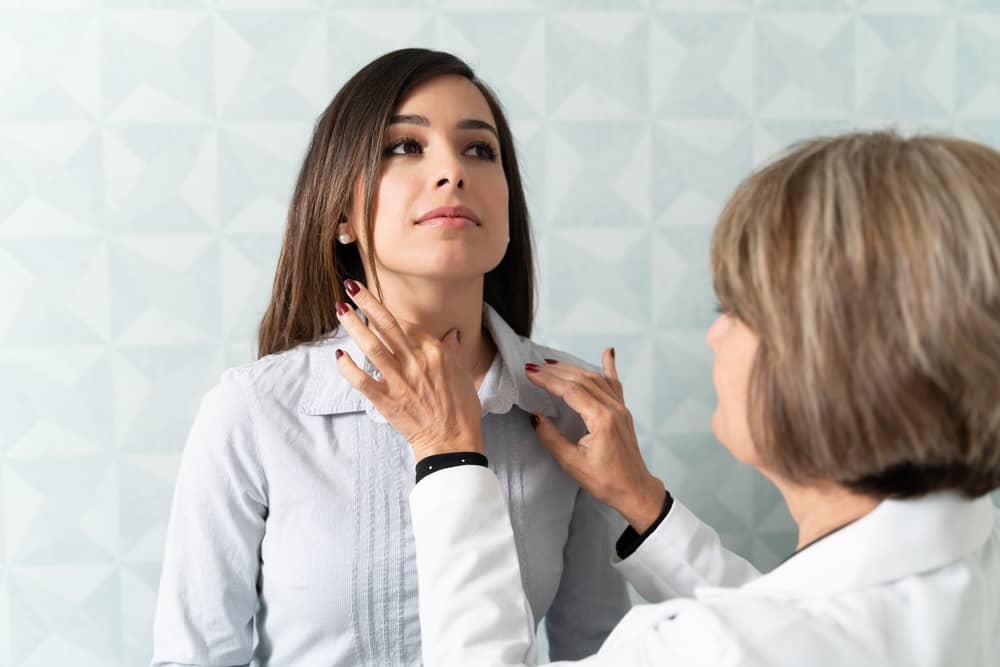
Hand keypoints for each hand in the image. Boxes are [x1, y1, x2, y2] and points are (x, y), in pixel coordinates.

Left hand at [334, 279, 483, 460]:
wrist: (452, 444)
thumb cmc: (461, 411)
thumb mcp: (463, 376)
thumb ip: (452, 352)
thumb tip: (451, 334)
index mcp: (435, 353)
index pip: (408, 325)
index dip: (390, 313)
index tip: (375, 303)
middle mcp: (416, 362)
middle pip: (387, 325)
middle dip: (367, 303)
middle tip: (350, 286)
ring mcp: (399, 381)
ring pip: (371, 346)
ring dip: (353, 325)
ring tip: (339, 308)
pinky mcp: (386, 400)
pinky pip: (361, 379)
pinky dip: (347, 366)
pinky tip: (339, 354)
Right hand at [527, 351, 664, 531]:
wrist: (635, 490)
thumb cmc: (606, 481)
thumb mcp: (572, 463)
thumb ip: (551, 438)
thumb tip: (536, 417)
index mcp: (601, 419)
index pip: (571, 390)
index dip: (548, 380)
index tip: (530, 373)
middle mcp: (613, 408)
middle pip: (582, 379)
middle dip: (556, 371)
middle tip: (534, 367)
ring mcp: (621, 408)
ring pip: (595, 378)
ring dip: (572, 368)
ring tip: (552, 363)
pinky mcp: (623, 412)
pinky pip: (614, 384)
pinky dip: (609, 367)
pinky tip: (608, 353)